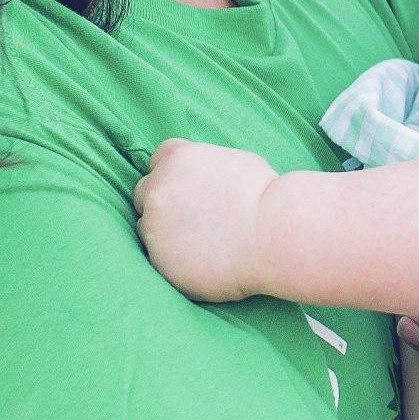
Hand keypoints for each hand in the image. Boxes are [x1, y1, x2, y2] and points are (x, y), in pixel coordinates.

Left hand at [132, 139, 276, 302]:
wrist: (273, 237)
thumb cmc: (264, 197)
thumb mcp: (234, 161)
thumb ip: (204, 165)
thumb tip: (200, 175)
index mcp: (176, 159)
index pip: (158, 160)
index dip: (174, 174)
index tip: (190, 188)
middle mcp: (157, 189)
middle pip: (145, 192)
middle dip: (164, 203)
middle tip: (192, 218)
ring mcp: (154, 226)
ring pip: (146, 228)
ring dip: (164, 233)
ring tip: (198, 242)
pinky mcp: (158, 260)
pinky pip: (157, 259)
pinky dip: (172, 260)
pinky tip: (199, 261)